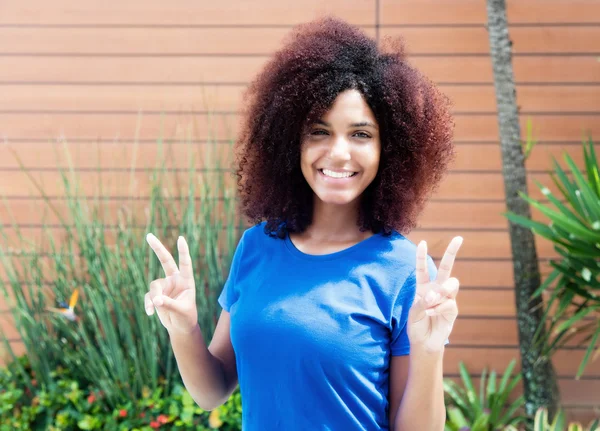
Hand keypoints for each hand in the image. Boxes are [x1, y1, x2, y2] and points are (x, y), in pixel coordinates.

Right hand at [145, 234, 197, 334]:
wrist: (180, 327)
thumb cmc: (186, 317)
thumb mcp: (181, 311)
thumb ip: (169, 304)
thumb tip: (156, 300)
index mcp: (186, 281)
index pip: (185, 263)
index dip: (183, 251)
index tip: (181, 238)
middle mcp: (175, 280)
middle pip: (165, 261)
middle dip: (157, 248)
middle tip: (149, 236)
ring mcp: (165, 286)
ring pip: (154, 284)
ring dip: (154, 296)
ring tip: (156, 308)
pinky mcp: (156, 294)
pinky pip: (149, 296)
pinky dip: (148, 304)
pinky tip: (150, 313)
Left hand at [407, 236, 462, 352]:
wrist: (424, 343)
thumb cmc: (417, 325)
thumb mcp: (414, 312)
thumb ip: (423, 301)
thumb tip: (435, 294)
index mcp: (423, 287)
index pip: (423, 269)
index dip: (422, 256)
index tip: (422, 243)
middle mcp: (436, 289)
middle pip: (446, 267)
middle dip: (452, 252)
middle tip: (459, 239)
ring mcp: (447, 299)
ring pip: (451, 284)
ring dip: (440, 291)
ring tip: (432, 300)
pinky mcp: (453, 310)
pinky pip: (449, 303)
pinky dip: (438, 308)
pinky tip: (431, 313)